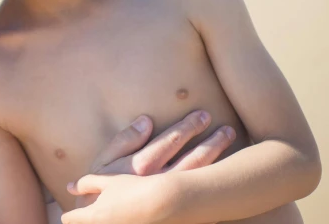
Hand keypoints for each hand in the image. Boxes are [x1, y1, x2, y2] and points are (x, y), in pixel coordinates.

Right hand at [62, 110, 235, 221]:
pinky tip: (227, 179)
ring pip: (201, 179)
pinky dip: (216, 190)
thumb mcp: (103, 164)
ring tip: (229, 146)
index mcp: (142, 168)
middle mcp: (160, 185)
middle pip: (192, 160)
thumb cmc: (99, 193)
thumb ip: (124, 141)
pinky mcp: (180, 216)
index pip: (170, 142)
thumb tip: (146, 120)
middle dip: (211, 143)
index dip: (188, 127)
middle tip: (227, 129)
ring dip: (217, 160)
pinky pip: (203, 204)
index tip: (203, 115)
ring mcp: (172, 204)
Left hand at [62, 174, 172, 223]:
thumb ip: (86, 184)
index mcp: (92, 216)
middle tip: (98, 211)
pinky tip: (127, 218)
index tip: (73, 212)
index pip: (69, 219)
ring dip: (104, 220)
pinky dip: (118, 223)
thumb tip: (70, 187)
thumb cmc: (136, 188)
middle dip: (86, 219)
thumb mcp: (109, 181)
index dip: (70, 214)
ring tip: (113, 214)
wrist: (167, 202)